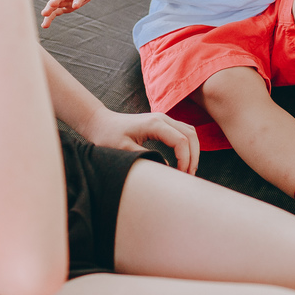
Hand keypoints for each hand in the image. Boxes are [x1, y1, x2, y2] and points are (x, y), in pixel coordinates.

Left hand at [84, 109, 199, 174]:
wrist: (101, 123)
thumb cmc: (108, 136)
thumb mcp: (123, 150)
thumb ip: (145, 157)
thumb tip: (166, 168)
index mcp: (154, 124)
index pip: (181, 140)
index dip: (185, 159)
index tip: (180, 175)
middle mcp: (162, 118)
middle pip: (190, 135)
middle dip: (193, 157)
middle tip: (188, 176)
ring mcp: (163, 119)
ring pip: (189, 132)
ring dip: (193, 150)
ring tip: (188, 170)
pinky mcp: (162, 123)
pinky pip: (183, 131)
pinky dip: (188, 145)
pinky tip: (183, 159)